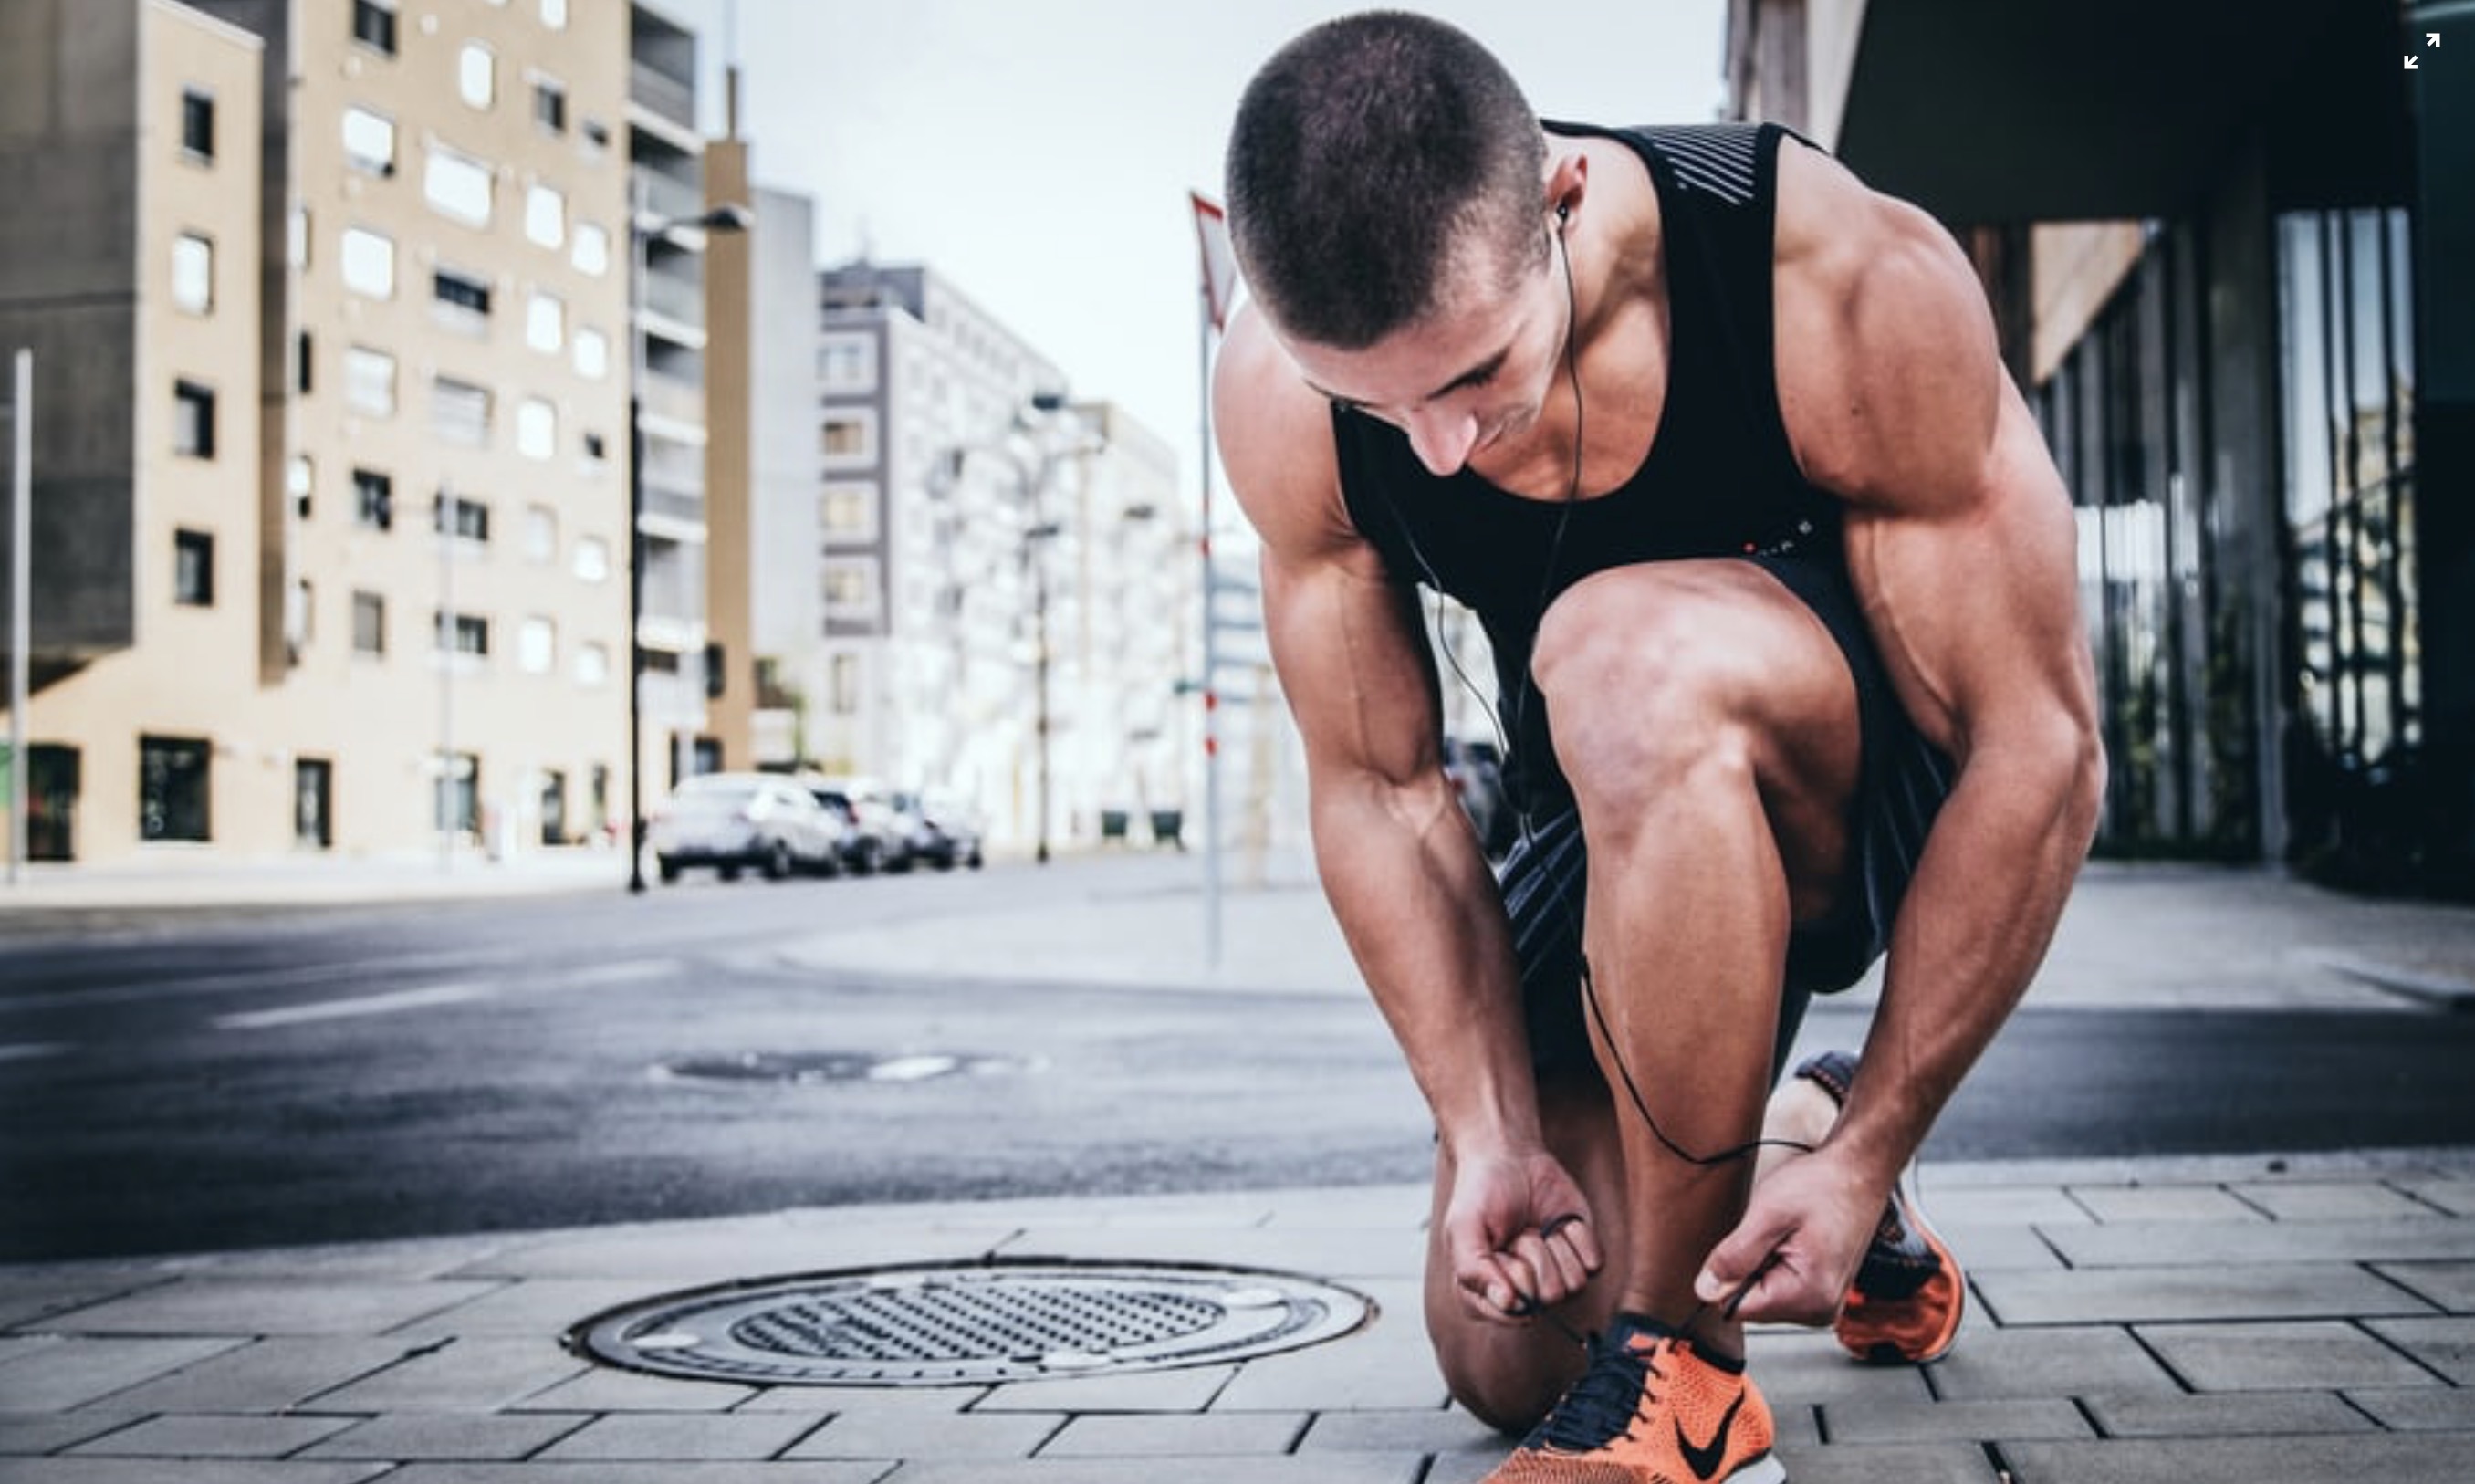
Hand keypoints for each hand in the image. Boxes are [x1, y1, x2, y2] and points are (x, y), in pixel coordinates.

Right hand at [1441, 1145, 1603, 1323]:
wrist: (1511, 1156)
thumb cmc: (1481, 1193)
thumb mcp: (1464, 1229)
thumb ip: (1474, 1270)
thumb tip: (1507, 1304)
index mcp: (1487, 1294)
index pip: (1513, 1313)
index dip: (1511, 1280)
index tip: (1500, 1251)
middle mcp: (1524, 1292)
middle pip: (1547, 1298)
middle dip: (1532, 1255)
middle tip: (1517, 1233)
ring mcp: (1555, 1275)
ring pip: (1573, 1285)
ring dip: (1554, 1247)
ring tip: (1536, 1227)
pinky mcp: (1581, 1257)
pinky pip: (1593, 1265)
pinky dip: (1578, 1238)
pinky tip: (1559, 1223)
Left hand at [1693, 1148, 1881, 1326]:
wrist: (1859, 1170)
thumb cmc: (1824, 1185)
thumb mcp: (1767, 1214)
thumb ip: (1734, 1256)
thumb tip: (1705, 1289)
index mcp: (1808, 1296)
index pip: (1738, 1308)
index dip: (1730, 1273)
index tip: (1750, 1242)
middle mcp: (1820, 1309)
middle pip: (1752, 1302)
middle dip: (1750, 1267)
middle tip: (1775, 1232)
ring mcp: (1824, 1301)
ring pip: (1764, 1293)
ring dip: (1764, 1262)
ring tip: (1789, 1233)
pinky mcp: (1822, 1290)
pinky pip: (1781, 1284)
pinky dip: (1778, 1261)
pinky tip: (1795, 1238)